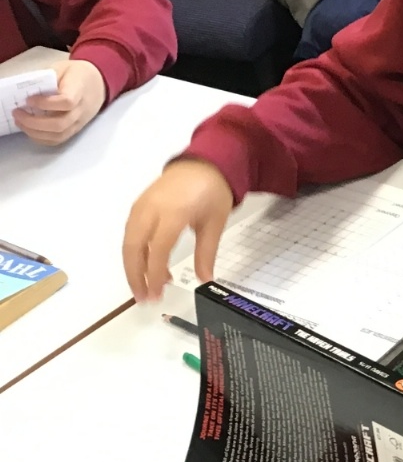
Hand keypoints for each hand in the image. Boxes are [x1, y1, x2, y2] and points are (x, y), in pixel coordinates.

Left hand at [13, 59, 106, 144]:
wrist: (98, 83)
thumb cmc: (77, 74)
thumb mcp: (62, 68)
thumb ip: (47, 77)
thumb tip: (28, 90)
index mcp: (79, 91)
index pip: (66, 102)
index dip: (45, 103)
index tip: (29, 99)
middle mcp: (81, 110)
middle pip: (60, 124)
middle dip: (34, 122)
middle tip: (18, 113)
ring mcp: (79, 122)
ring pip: (58, 135)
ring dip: (35, 132)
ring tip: (20, 122)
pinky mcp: (75, 129)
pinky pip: (59, 140)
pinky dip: (42, 138)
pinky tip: (30, 130)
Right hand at [123, 159, 233, 300]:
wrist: (203, 163)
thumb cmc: (213, 193)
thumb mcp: (215, 224)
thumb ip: (206, 253)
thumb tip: (205, 280)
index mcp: (172, 212)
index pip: (157, 249)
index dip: (154, 274)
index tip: (156, 295)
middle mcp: (150, 209)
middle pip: (134, 247)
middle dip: (135, 275)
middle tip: (144, 298)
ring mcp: (140, 206)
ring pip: (128, 241)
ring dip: (133, 266)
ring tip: (147, 287)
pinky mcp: (137, 206)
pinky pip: (130, 233)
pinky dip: (135, 252)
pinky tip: (149, 266)